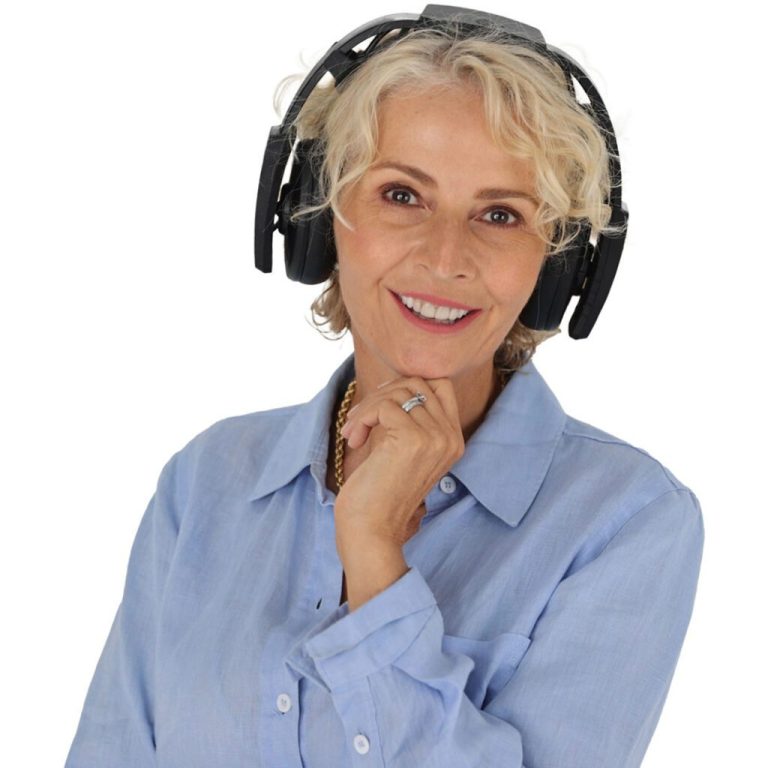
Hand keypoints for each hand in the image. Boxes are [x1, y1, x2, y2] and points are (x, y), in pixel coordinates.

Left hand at [335, 376, 464, 547]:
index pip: (440, 385)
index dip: (405, 387)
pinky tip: (354, 440)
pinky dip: (361, 418)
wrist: (371, 531)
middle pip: (417, 383)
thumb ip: (410, 421)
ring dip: (366, 407)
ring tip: (353, 433)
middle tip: (359, 420)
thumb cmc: (380, 494)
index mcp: (453, 440)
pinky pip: (382, 406)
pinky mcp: (413, 439)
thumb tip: (393, 385)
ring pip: (397, 392)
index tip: (380, 407)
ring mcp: (435, 437)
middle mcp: (450, 437)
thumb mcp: (404, 452)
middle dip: (381, 395)